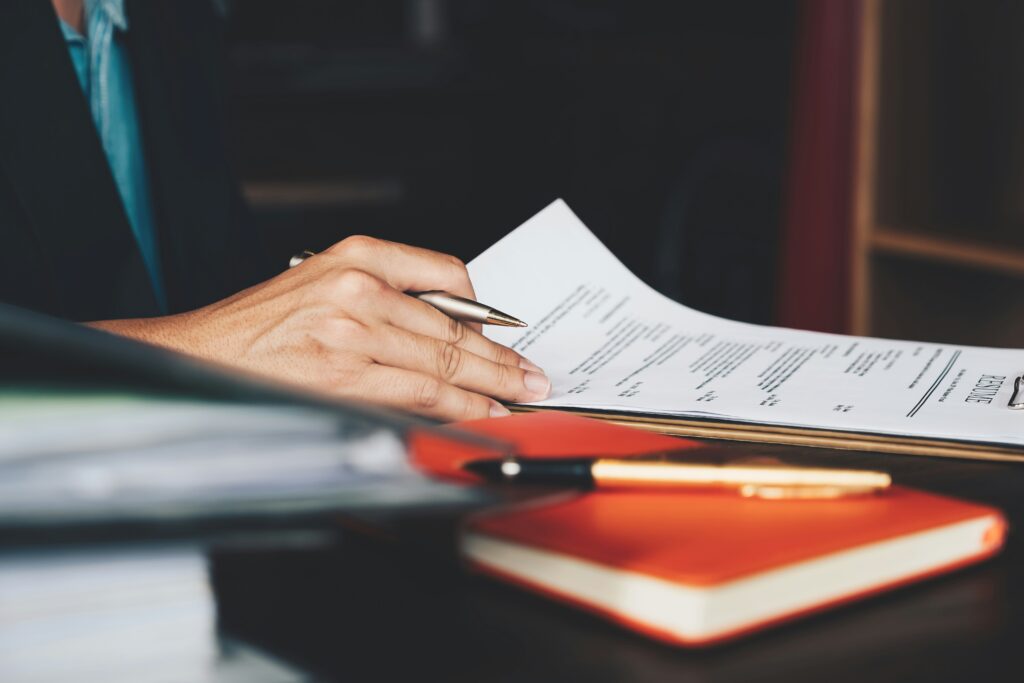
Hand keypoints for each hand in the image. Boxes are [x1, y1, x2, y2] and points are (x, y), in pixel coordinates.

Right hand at [88, 236, 549, 419]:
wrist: (202, 356)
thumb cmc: (260, 325)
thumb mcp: (323, 280)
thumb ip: (386, 293)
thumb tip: (453, 327)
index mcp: (357, 255)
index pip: (447, 273)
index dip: (486, 309)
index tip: (506, 329)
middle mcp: (359, 288)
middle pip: (453, 326)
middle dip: (502, 357)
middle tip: (533, 375)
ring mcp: (353, 333)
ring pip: (443, 362)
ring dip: (491, 385)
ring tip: (520, 398)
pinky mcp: (346, 376)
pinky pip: (420, 394)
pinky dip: (458, 407)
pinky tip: (479, 413)